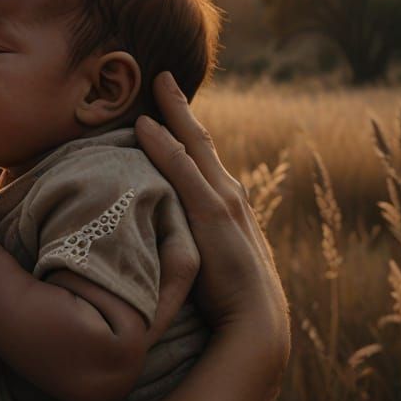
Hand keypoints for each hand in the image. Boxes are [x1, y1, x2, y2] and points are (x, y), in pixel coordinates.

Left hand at [136, 72, 289, 367]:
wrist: (257, 325)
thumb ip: (188, 233)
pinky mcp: (212, 213)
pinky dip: (163, 145)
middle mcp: (228, 192)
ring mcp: (222, 200)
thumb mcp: (206, 256)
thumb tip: (158, 221)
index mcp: (226, 201)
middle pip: (199, 139)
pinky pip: (181, 169)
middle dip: (180, 105)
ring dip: (173, 112)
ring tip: (154, 82)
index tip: (166, 98)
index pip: (200, 154)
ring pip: (193, 145)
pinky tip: (144, 126)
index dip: (183, 125)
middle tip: (161, 74)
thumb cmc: (227, 299)